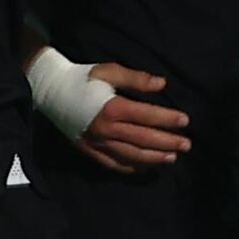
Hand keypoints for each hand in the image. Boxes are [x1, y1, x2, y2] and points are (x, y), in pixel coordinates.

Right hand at [76, 64, 191, 174]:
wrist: (51, 91)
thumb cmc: (84, 78)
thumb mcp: (110, 71)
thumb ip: (136, 79)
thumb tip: (162, 84)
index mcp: (112, 108)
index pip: (147, 116)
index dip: (168, 119)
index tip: (186, 122)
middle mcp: (106, 130)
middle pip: (142, 140)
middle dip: (167, 143)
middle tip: (187, 145)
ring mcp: (96, 143)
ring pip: (130, 156)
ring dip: (153, 159)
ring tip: (172, 158)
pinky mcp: (89, 151)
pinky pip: (113, 164)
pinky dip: (131, 167)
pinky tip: (145, 167)